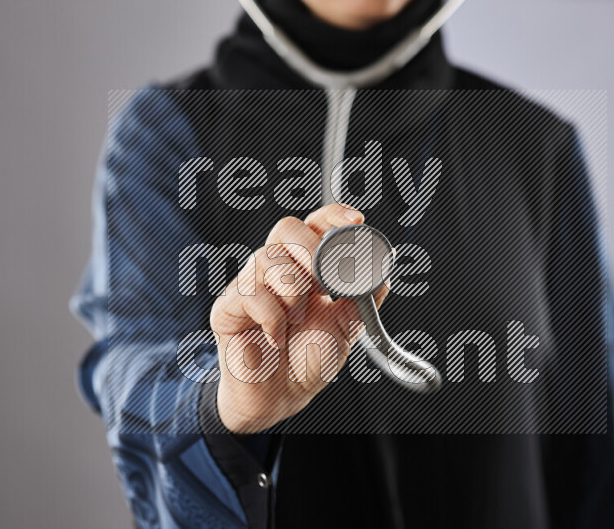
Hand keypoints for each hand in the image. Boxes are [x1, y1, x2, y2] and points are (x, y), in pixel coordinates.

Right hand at [210, 204, 389, 432]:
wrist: (282, 399)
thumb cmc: (308, 358)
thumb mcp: (347, 326)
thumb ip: (365, 295)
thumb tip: (385, 262)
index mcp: (305, 267)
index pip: (315, 225)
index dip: (333, 216)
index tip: (356, 222)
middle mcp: (276, 269)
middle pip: (285, 229)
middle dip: (310, 249)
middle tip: (323, 283)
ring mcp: (249, 286)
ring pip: (267, 259)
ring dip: (293, 291)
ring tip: (299, 319)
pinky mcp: (228, 310)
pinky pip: (249, 295)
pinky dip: (272, 317)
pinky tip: (279, 336)